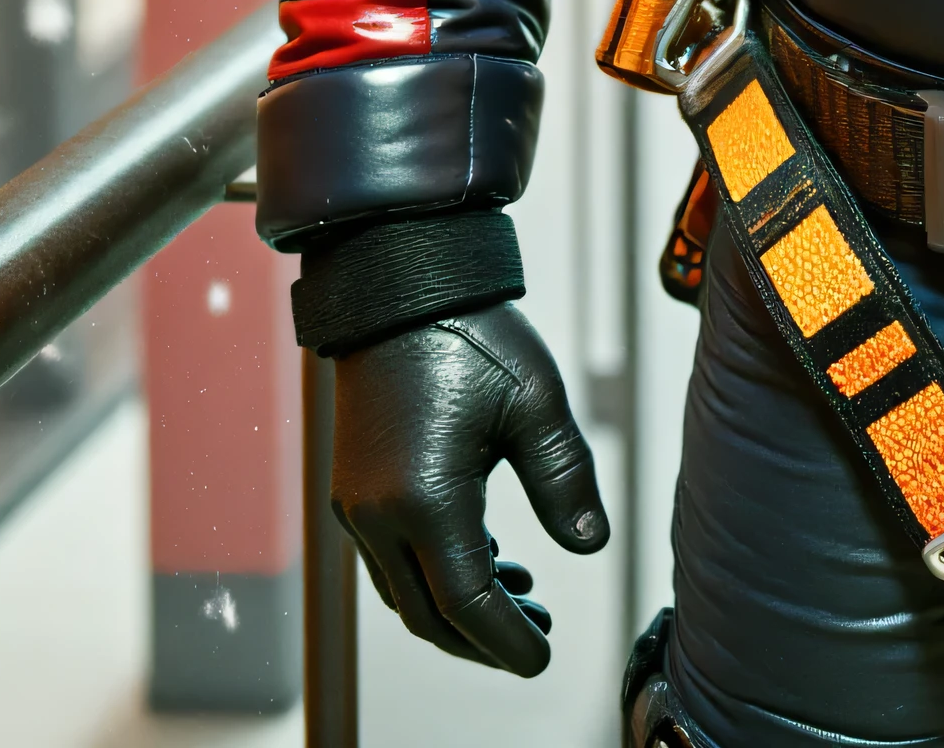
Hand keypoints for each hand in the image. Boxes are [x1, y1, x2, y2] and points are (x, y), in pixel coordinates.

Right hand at [330, 302, 608, 673]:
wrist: (399, 286)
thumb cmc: (472, 334)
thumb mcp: (535, 401)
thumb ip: (565, 478)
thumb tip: (592, 544)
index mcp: (426, 500)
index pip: (467, 605)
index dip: (506, 641)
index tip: (543, 658)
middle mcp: (379, 516)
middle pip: (430, 614)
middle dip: (485, 638)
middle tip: (539, 635)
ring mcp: (357, 506)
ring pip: (406, 593)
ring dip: (460, 609)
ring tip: (524, 596)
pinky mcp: (352, 490)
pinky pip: (391, 560)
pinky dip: (435, 575)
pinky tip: (486, 556)